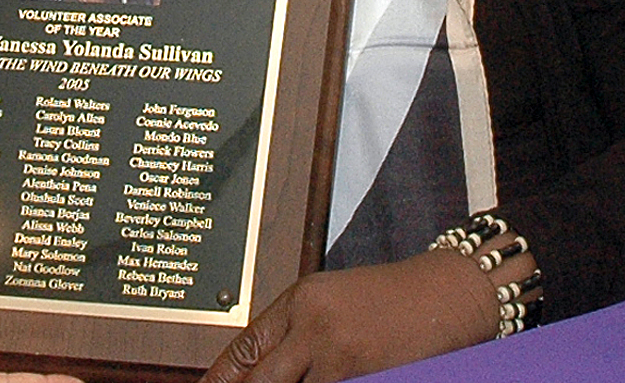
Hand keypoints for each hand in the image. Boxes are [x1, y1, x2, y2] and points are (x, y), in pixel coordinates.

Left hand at [202, 251, 499, 382]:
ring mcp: (337, 353)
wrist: (445, 294)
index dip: (224, 376)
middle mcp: (312, 324)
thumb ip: (298, 331)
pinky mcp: (363, 375)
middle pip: (260, 378)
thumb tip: (263, 366)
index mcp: (300, 300)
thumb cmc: (390, 299)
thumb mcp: (333, 301)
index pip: (247, 347)